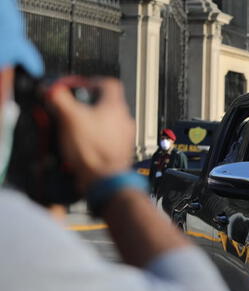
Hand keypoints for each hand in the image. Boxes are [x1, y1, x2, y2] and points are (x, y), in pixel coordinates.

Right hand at [49, 79, 134, 193]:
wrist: (104, 178)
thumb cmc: (93, 150)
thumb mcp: (70, 118)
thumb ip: (60, 99)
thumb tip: (52, 89)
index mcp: (116, 106)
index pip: (109, 84)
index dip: (91, 82)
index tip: (78, 87)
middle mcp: (124, 119)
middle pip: (107, 102)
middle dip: (88, 104)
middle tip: (72, 108)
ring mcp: (124, 136)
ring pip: (107, 120)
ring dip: (91, 120)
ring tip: (75, 126)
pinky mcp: (120, 150)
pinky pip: (107, 137)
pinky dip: (95, 136)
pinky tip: (82, 143)